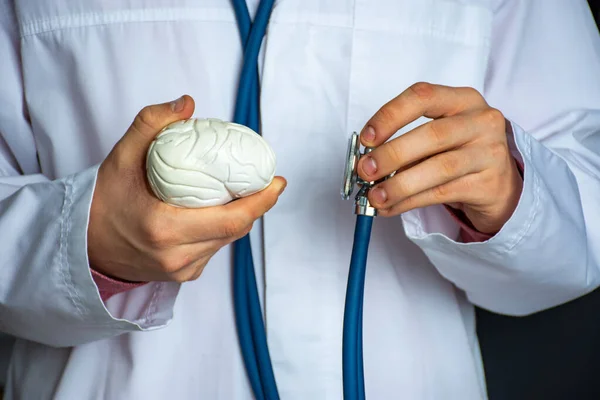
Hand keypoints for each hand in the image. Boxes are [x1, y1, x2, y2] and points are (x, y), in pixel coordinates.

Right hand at [88, 95, 285, 281]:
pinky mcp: (182, 275)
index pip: (230, 220)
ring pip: (227, 241)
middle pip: (235, 231)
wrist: (84, 244)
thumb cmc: (103, 201)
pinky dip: (224, 229)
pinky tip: (224, 211)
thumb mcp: (121, 157)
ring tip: (249, 192)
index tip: (278, 182)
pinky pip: (214, 249)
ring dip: (242, 217)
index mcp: (164, 229)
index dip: (261, 202)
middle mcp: (176, 256)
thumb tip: (187, 104)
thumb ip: (152, 124)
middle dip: (258, 206)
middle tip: (269, 182)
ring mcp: (180, 270)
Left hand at [357, 83, 522, 233]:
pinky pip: (441, 194)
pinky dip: (410, 202)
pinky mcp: (489, 184)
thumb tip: (366, 161)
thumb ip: (406, 141)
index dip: (390, 116)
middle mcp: (481, 121)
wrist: (501, 184)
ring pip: (438, 168)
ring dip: (399, 185)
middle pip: (431, 135)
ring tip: (374, 196)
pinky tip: (391, 207)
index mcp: (463, 99)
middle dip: (391, 154)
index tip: (366, 138)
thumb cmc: (458, 153)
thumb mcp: (438, 137)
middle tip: (365, 171)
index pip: (423, 97)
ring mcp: (489, 152)